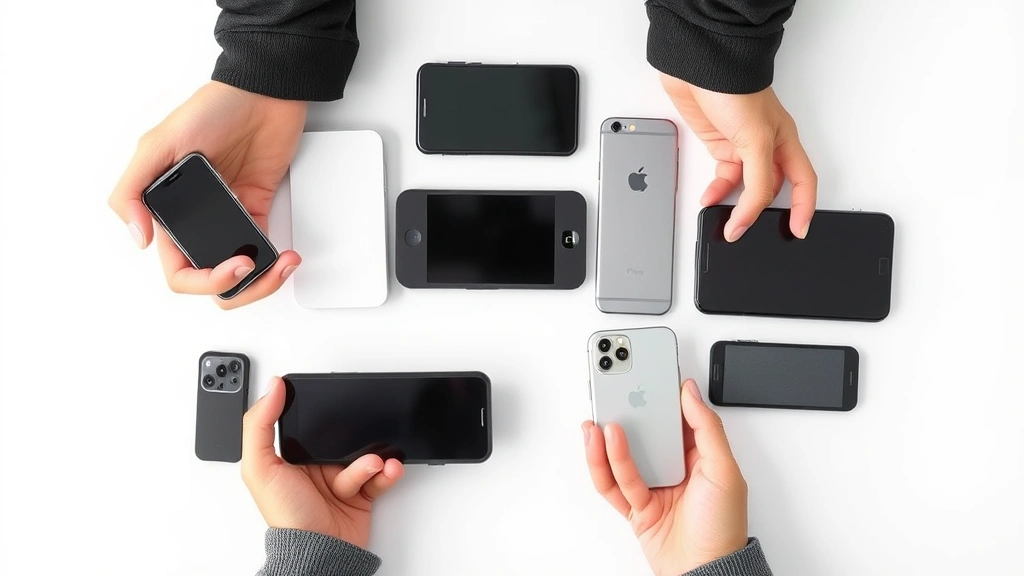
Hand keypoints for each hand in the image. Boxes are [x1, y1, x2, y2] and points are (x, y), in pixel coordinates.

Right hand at [107, 81, 304, 308]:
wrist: (266, 93)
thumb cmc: (213, 108)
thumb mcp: (160, 142)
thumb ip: (134, 190)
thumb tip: (138, 238)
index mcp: (168, 210)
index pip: (178, 270)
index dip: (203, 280)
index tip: (235, 263)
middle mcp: (196, 219)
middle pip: (210, 280)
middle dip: (238, 287)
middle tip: (257, 268)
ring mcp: (228, 216)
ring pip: (239, 273)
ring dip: (261, 281)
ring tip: (282, 264)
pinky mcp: (257, 208)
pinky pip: (262, 250)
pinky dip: (275, 261)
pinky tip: (287, 255)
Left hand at [241, 377, 404, 547]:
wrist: (318, 555)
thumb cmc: (287, 518)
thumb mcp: (259, 468)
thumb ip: (259, 425)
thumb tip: (272, 389)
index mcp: (290, 458)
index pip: (307, 424)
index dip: (319, 412)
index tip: (329, 400)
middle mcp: (315, 468)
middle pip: (342, 438)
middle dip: (356, 438)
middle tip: (359, 440)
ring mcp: (340, 481)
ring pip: (364, 456)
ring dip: (374, 459)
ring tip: (375, 465)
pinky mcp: (362, 494)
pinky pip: (380, 475)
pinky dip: (388, 472)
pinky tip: (388, 470)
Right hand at [583, 379, 747, 575]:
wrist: (706, 573)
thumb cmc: (722, 529)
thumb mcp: (725, 471)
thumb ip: (707, 429)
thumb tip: (691, 393)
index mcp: (700, 456)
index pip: (676, 418)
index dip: (660, 397)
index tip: (645, 375)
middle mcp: (675, 469)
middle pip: (644, 434)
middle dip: (627, 414)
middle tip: (612, 392)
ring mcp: (653, 488)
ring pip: (623, 457)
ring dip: (608, 439)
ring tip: (600, 421)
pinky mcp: (635, 508)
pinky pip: (613, 484)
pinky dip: (602, 464)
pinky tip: (600, 445)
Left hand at [662, 74, 816, 241]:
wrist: (699, 67)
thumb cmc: (737, 89)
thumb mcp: (756, 141)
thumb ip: (758, 181)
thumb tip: (751, 214)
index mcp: (786, 142)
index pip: (803, 182)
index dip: (804, 208)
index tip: (798, 232)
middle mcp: (766, 146)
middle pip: (772, 189)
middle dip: (762, 213)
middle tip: (752, 233)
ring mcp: (740, 146)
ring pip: (743, 187)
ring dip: (734, 205)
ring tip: (726, 222)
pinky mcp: (718, 145)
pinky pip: (721, 178)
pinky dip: (715, 192)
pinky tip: (709, 200)